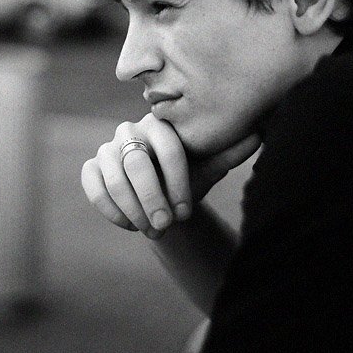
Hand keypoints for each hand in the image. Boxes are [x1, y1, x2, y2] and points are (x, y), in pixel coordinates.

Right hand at [81, 113, 260, 238]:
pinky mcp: (92, 167)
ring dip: (132, 208)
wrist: (165, 195)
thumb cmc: (190, 176)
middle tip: (165, 223)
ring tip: (152, 229)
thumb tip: (259, 134)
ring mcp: (108, 148)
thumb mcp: (210, 166)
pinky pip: (94, 186)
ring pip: (114, 177)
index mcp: (161, 123)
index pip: (168, 147)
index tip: (187, 211)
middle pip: (137, 163)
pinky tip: (129, 225)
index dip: (177, 182)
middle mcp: (131, 130)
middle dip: (151, 197)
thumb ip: (229, 151)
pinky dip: (110, 209)